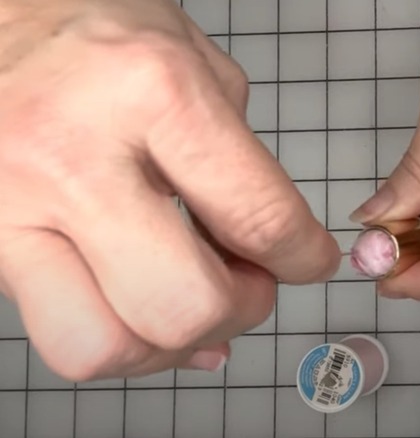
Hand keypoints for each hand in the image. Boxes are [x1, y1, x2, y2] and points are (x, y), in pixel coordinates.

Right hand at [0, 0, 339, 380]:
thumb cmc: (97, 32)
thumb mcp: (195, 61)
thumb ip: (240, 159)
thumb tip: (263, 256)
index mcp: (154, 91)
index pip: (258, 217)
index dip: (304, 258)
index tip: (311, 260)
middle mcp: (76, 156)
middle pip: (183, 306)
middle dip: (242, 310)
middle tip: (252, 282)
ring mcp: (14, 208)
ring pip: (103, 347)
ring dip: (173, 344)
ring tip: (194, 299)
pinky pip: (60, 335)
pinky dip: (122, 339)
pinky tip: (145, 306)